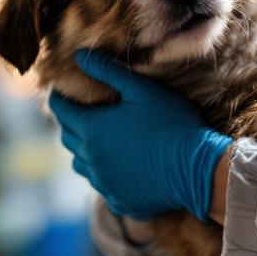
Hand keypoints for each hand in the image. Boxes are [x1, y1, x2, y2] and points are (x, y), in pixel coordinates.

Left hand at [49, 50, 232, 222]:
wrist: (197, 168)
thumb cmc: (172, 123)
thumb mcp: (142, 89)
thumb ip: (108, 71)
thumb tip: (79, 55)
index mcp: (93, 129)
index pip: (61, 111)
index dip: (59, 98)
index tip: (61, 91)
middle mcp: (91, 158)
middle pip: (67, 138)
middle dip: (69, 122)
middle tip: (80, 112)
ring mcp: (104, 182)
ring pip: (80, 163)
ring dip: (83, 149)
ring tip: (97, 140)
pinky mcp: (119, 200)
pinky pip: (101, 185)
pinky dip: (104, 173)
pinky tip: (119, 166)